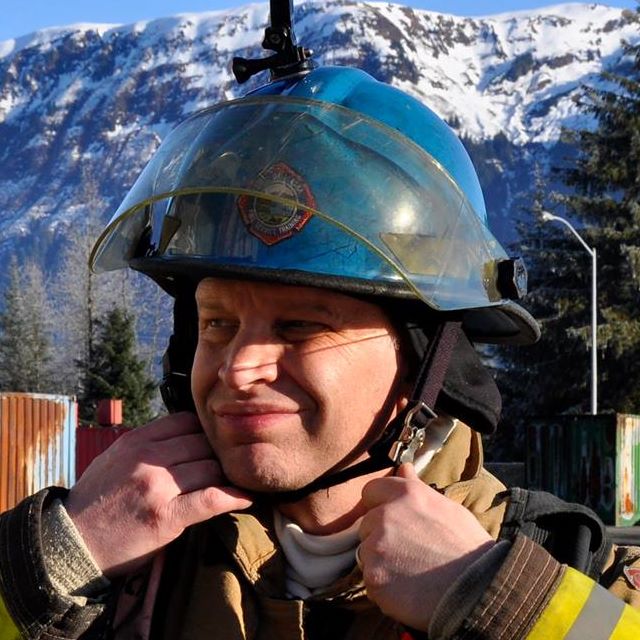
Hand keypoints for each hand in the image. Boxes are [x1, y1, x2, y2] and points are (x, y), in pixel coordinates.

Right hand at [65, 412, 251, 577]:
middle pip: (203, 443)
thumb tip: (184, 433)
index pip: (186, 421)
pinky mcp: (166, 516)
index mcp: (136, 441)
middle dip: (220, 453)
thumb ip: (148, 444)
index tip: (216, 442)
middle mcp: (148, 458)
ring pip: (211, 467)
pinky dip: (234, 497)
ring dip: (228, 475)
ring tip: (240, 480)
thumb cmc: (95, 502)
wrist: (69, 544)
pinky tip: (247, 497)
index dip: (205, 431)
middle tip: (232, 463)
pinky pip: (211, 499)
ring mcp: (157, 486)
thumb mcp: (115, 459)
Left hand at [358, 463, 493, 630]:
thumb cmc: (468, 549)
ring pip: (366, 554)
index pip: (371, 491)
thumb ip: (417, 488)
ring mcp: (377, 546)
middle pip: (366, 525)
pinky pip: (371, 582)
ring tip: (412, 574)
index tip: (390, 520)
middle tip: (409, 553)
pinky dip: (384, 589)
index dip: (378, 505)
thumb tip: (404, 468)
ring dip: (381, 564)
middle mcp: (386, 515)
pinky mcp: (374, 577)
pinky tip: (408, 591)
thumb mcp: (447, 508)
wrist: (479, 592)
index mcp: (406, 494)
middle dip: (380, 537)